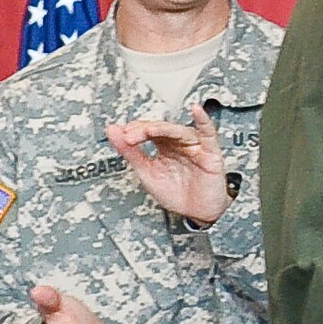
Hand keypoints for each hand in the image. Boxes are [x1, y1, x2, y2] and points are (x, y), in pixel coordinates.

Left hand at [107, 104, 228, 224]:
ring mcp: (194, 146)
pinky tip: (196, 110)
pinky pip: (209, 133)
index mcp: (164, 145)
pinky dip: (203, 120)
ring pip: (178, 130)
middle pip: (161, 128)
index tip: (122, 136)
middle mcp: (179, 142)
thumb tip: (112, 131)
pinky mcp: (210, 153)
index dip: (134, 131)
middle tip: (130, 137)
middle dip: (143, 130)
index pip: (147, 130)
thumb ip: (130, 153)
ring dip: (162, 128)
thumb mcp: (147, 173)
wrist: (198, 213)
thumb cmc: (177, 193)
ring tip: (148, 130)